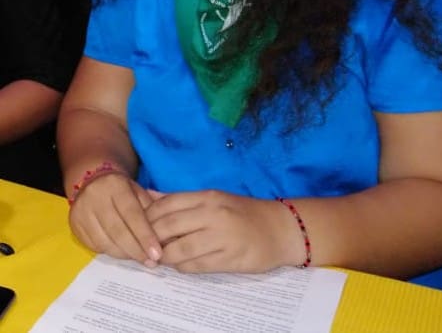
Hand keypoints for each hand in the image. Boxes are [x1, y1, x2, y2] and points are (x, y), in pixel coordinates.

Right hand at [68, 172, 161, 265]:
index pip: (132, 214)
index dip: (145, 236)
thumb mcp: (138, 191)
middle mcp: (95, 198)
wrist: (92, 180)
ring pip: (104, 242)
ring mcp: (81, 212)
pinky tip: (123, 253)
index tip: (157, 254)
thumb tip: (166, 238)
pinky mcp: (74, 226)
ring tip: (139, 259)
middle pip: (117, 231)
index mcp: (115, 186)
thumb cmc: (122, 189)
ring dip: (124, 254)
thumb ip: (151, 210)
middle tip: (151, 263)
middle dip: (136, 250)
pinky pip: (94, 246)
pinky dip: (110, 252)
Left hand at [145, 189, 293, 272]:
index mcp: (208, 197)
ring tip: (162, 259)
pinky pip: (195, 266)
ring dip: (165, 257)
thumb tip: (148, 195)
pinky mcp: (229, 259)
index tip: (140, 226)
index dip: (147, 217)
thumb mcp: (214, 199)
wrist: (279, 228)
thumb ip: (181, 200)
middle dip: (151, 240)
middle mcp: (213, 214)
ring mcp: (221, 237)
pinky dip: (182, 267)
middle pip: (167, 227)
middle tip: (145, 247)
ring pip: (178, 250)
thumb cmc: (244, 212)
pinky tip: (182, 265)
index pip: (166, 204)